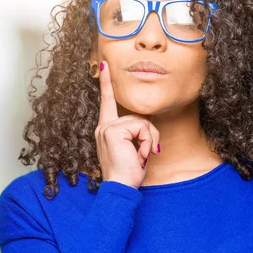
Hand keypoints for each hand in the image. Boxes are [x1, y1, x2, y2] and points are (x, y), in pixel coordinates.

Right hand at [94, 61, 159, 188]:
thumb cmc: (128, 173)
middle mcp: (103, 126)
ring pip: (142, 122)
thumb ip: (135, 133)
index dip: (107, 83)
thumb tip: (147, 125)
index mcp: (106, 129)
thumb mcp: (134, 149)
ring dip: (148, 140)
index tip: (105, 65)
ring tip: (141, 157)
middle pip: (139, 116)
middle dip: (149, 135)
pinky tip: (140, 155)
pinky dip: (146, 142)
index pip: (107, 102)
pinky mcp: (113, 130)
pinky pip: (142, 127)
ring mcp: (106, 128)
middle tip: (145, 154)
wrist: (120, 188)